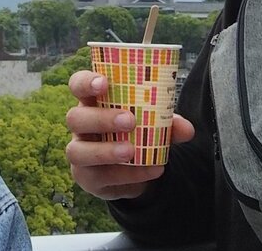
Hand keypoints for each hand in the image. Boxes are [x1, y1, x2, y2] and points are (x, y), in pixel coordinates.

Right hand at [65, 70, 194, 200]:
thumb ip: (168, 123)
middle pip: (75, 117)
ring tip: (131, 151)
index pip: (78, 85)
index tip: (104, 83)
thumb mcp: (153, 124)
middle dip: (100, 118)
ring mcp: (80, 153)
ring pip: (77, 151)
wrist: (134, 172)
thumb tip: (186, 129)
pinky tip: (149, 169)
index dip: (85, 82)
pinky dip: (126, 174)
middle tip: (130, 120)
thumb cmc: (137, 134)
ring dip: (105, 151)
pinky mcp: (87, 178)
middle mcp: (81, 127)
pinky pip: (100, 176)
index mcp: (92, 102)